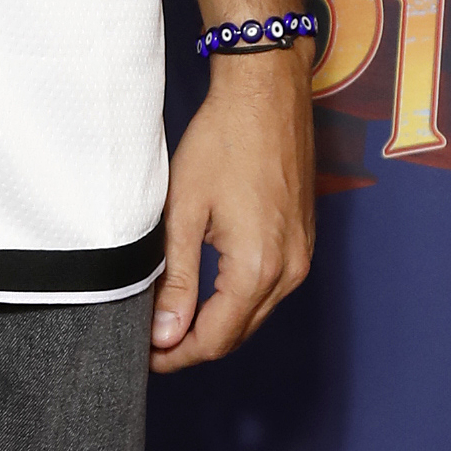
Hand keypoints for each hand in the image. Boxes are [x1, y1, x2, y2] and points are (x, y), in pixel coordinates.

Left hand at [149, 48, 315, 372]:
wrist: (265, 94)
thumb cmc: (222, 141)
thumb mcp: (185, 210)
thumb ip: (178, 279)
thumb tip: (166, 335)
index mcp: (257, 268)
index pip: (215, 339)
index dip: (176, 355)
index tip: (145, 356)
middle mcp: (289, 271)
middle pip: (237, 333)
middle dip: (193, 344)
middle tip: (151, 339)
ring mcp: (302, 256)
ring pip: (254, 314)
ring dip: (216, 323)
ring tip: (171, 316)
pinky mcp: (304, 241)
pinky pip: (270, 288)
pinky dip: (237, 299)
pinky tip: (206, 289)